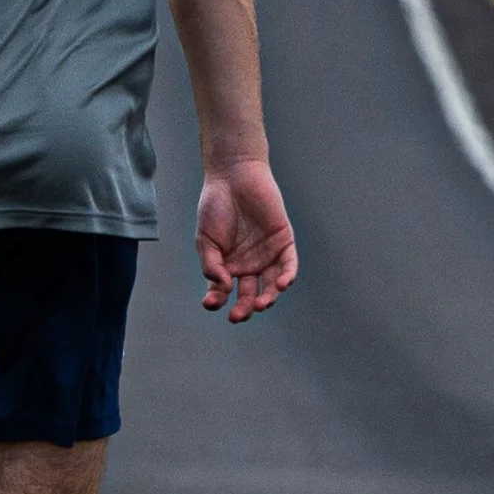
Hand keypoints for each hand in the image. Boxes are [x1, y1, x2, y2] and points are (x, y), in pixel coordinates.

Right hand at [196, 158, 297, 321]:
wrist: (234, 176)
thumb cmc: (215, 205)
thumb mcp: (205, 237)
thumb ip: (210, 263)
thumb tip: (222, 287)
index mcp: (227, 264)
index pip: (223, 291)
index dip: (216, 300)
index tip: (210, 304)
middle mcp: (248, 264)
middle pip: (249, 295)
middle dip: (244, 308)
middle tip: (237, 316)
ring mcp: (267, 256)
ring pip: (271, 286)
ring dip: (267, 298)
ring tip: (260, 304)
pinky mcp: (284, 244)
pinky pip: (288, 266)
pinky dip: (286, 277)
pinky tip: (281, 285)